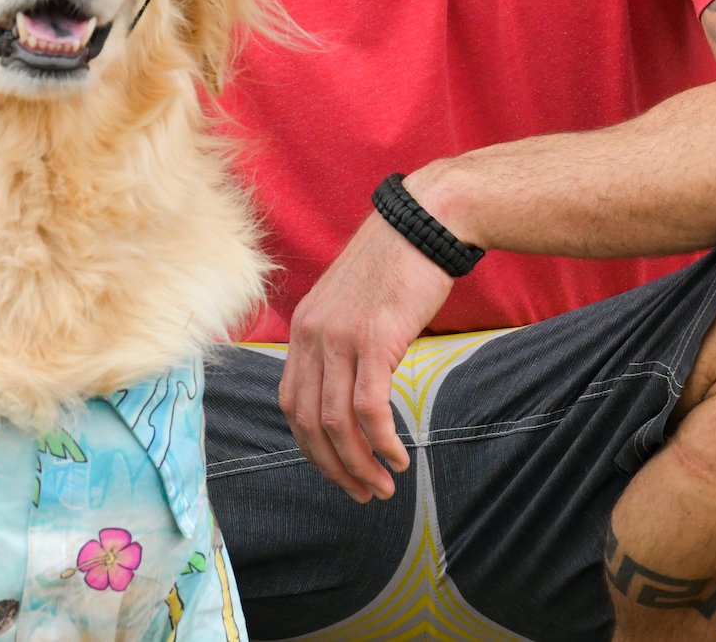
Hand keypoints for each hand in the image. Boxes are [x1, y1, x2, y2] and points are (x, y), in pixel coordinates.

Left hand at [278, 202, 453, 503]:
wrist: (424, 223)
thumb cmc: (398, 263)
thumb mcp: (353, 303)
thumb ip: (342, 341)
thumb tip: (352, 388)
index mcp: (303, 327)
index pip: (291, 402)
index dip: (310, 445)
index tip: (336, 468)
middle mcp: (313, 334)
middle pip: (307, 421)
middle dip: (333, 466)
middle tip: (361, 492)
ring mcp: (341, 337)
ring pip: (337, 422)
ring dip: (359, 464)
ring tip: (383, 486)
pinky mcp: (375, 339)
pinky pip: (370, 408)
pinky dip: (382, 442)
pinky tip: (400, 457)